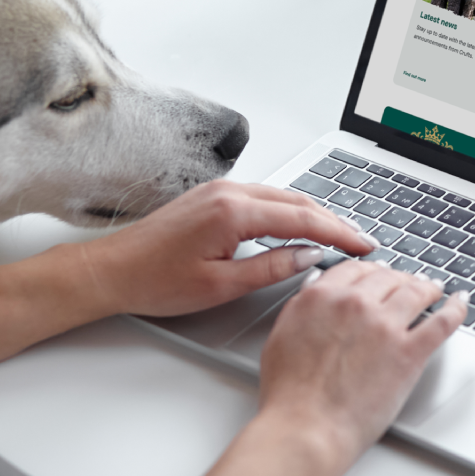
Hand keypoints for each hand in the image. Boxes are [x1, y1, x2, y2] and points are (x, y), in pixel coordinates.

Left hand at [76, 180, 379, 317]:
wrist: (110, 270)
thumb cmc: (153, 280)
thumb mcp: (220, 286)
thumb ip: (270, 268)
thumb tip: (308, 257)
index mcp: (233, 212)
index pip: (303, 219)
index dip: (339, 233)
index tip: (363, 245)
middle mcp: (229, 191)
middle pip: (298, 201)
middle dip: (334, 220)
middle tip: (361, 241)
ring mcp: (220, 189)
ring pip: (283, 197)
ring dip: (313, 214)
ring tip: (339, 235)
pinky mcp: (213, 195)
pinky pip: (264, 197)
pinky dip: (290, 211)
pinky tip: (300, 225)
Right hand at [257, 260, 468, 466]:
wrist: (306, 428)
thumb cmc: (289, 396)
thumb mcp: (282, 336)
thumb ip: (303, 307)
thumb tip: (316, 291)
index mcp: (321, 297)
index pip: (356, 269)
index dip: (372, 270)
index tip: (380, 274)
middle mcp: (355, 304)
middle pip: (387, 277)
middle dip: (400, 278)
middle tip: (408, 282)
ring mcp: (385, 326)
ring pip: (416, 292)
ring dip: (427, 288)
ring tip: (433, 290)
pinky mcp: (409, 353)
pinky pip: (442, 322)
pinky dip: (455, 309)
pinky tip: (459, 303)